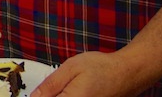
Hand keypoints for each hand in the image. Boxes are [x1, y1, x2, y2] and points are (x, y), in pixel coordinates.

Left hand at [30, 52, 146, 96]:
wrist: (128, 73)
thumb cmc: (101, 67)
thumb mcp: (70, 68)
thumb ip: (50, 85)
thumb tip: (33, 96)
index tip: (36, 92)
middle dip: (48, 96)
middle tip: (48, 89)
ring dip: (58, 96)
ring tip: (63, 88)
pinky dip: (68, 96)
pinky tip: (69, 91)